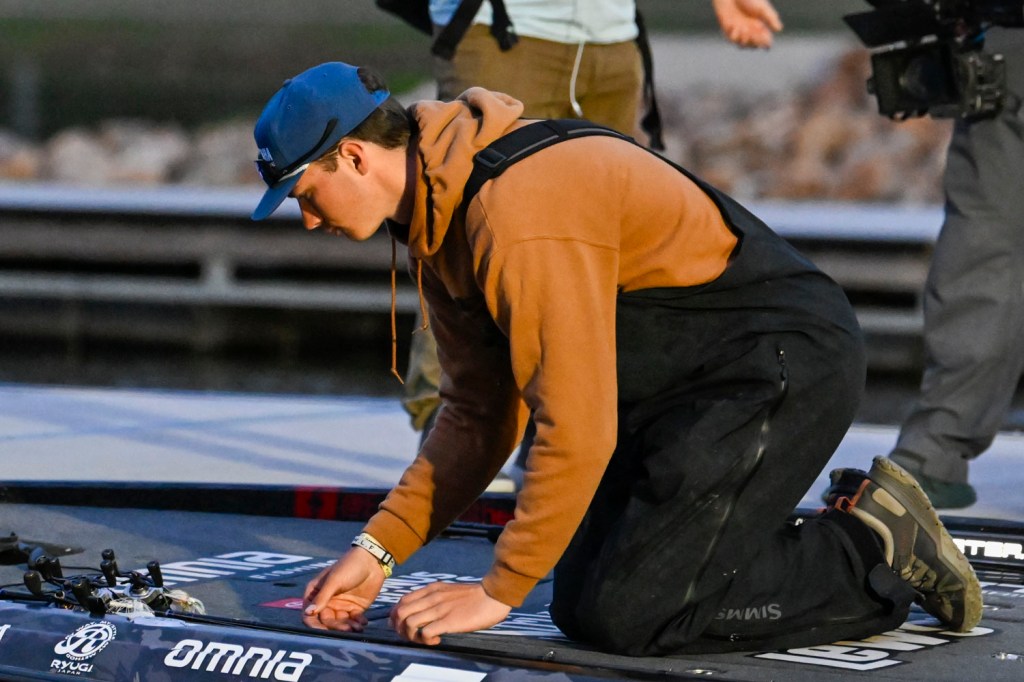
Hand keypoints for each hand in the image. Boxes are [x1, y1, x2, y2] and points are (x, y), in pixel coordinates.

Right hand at [302, 547, 386, 630]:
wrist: (373, 560)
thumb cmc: (349, 566)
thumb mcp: (334, 581)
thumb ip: (322, 598)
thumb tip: (308, 613)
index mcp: (316, 592)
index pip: (309, 613)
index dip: (313, 624)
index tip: (322, 631)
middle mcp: (326, 601)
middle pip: (326, 621)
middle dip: (335, 627)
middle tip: (347, 628)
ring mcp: (341, 605)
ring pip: (340, 623)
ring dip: (348, 627)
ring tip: (358, 628)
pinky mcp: (354, 608)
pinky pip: (353, 620)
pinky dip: (357, 623)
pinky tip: (363, 623)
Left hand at [389, 582, 511, 644]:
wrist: (492, 596)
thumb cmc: (473, 596)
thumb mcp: (448, 591)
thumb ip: (434, 598)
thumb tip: (422, 611)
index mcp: (431, 589)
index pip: (402, 601)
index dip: (397, 616)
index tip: (403, 626)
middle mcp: (431, 598)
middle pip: (400, 613)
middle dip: (400, 628)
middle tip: (412, 636)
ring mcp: (439, 609)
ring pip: (409, 623)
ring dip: (412, 636)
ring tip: (424, 639)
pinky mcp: (448, 621)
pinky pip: (425, 632)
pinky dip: (426, 640)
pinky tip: (436, 640)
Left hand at [712, 0, 782, 48]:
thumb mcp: (762, 8)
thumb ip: (770, 18)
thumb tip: (779, 29)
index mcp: (760, 27)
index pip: (765, 41)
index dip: (766, 43)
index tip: (767, 40)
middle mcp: (750, 32)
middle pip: (754, 45)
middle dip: (755, 43)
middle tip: (755, 35)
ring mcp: (739, 32)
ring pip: (743, 45)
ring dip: (745, 40)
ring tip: (745, 29)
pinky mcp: (729, 30)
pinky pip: (732, 39)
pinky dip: (735, 36)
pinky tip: (736, 26)